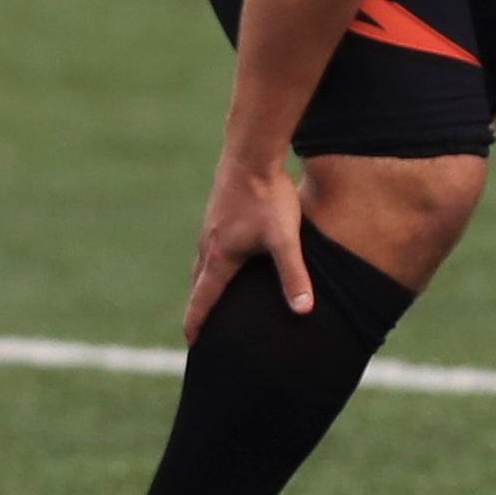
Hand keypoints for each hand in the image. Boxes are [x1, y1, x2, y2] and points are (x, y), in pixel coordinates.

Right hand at [184, 151, 310, 343]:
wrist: (252, 152)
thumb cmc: (268, 196)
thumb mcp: (284, 238)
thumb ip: (294, 274)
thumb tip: (303, 310)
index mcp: (221, 256)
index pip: (204, 298)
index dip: (197, 322)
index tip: (192, 343)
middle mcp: (209, 243)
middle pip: (199, 283)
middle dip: (199, 306)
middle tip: (199, 327)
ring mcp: (210, 224)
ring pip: (203, 262)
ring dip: (203, 282)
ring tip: (209, 294)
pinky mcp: (218, 210)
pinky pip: (210, 244)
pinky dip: (212, 260)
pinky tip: (225, 254)